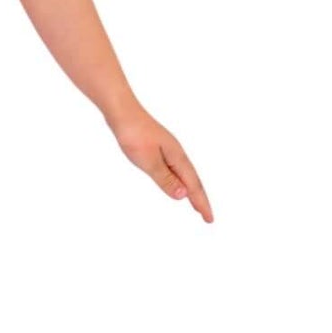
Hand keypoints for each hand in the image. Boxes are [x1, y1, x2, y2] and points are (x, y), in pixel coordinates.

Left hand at [110, 105, 212, 221]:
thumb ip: (165, 179)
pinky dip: (179, 180)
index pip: (193, 186)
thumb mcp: (149, 161)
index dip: (201, 203)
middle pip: (192, 180)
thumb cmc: (134, 135)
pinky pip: (175, 169)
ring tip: (194, 204)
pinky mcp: (159, 147)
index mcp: (177, 158)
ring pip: (184, 174)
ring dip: (191, 190)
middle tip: (206, 217)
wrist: (122, 112)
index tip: (209, 220)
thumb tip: (184, 195)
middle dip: (200, 199)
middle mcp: (176, 154)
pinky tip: (175, 182)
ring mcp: (168, 150)